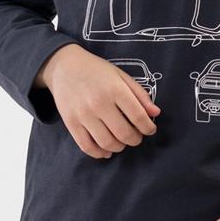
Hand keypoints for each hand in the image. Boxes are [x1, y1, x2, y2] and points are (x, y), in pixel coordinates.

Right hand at [35, 44, 160, 156]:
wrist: (63, 66)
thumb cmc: (96, 71)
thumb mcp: (121, 76)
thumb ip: (140, 94)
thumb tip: (155, 114)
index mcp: (115, 89)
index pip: (138, 117)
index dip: (148, 128)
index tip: (150, 129)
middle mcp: (99, 103)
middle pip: (124, 133)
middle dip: (135, 139)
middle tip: (136, 136)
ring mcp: (83, 115)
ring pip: (107, 143)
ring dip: (119, 147)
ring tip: (121, 141)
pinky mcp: (71, 123)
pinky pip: (87, 146)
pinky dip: (99, 153)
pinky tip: (106, 151)